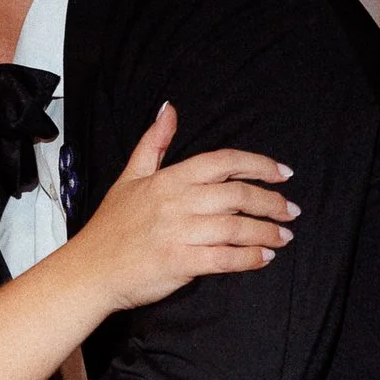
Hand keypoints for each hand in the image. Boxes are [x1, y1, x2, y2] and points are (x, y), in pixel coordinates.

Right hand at [58, 102, 295, 311]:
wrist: (90, 270)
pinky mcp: (180, 262)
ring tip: (284, 237)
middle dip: (271, 202)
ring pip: (237, 228)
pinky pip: (225, 258)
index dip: (259, 165)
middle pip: (238, 196)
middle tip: (290, 210)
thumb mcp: (130, 177)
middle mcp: (177, 202)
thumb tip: (169, 110)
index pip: (224, 162)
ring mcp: (179, 232)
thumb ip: (153, 143)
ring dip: (267, 232)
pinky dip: (249, 258)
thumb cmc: (111, 227)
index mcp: (169, 178)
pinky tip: (263, 258)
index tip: (283, 174)